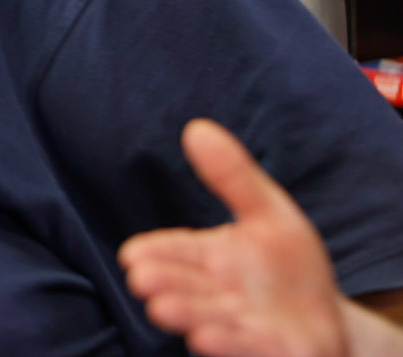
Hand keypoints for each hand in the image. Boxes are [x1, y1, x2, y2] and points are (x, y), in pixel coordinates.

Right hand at [119, 118, 346, 356]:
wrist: (328, 324)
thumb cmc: (288, 268)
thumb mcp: (269, 213)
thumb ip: (233, 176)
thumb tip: (196, 126)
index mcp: (208, 259)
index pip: (173, 252)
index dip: (153, 254)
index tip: (132, 256)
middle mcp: (215, 296)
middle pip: (183, 288)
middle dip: (164, 284)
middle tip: (142, 279)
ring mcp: (240, 329)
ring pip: (208, 321)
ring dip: (186, 314)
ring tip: (163, 308)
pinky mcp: (270, 352)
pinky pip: (245, 349)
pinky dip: (227, 344)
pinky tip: (207, 335)